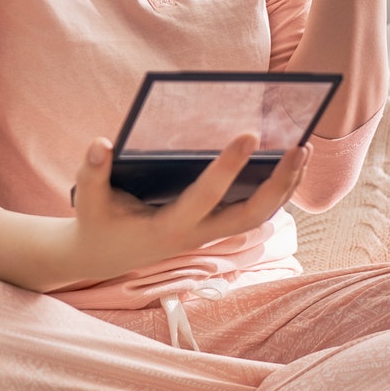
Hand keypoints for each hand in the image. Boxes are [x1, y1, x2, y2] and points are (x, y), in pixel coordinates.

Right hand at [65, 132, 307, 285]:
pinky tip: (289, 162)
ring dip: (286, 187)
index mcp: (168, 228)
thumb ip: (91, 172)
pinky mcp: (214, 228)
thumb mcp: (86, 200)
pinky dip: (276, 190)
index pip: (205, 196)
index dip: (228, 167)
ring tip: (303, 149)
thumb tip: (102, 142)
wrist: (101, 257)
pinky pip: (254, 212)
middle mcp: (196, 235)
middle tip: (300, 146)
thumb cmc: (97, 222)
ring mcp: (209, 235)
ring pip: (260, 218)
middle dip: (279, 184)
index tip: (250, 133)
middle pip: (251, 217)